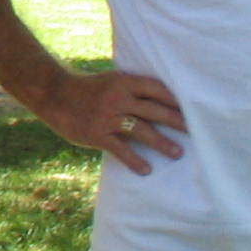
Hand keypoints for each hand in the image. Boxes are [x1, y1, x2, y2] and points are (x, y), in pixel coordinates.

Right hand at [29, 68, 188, 175]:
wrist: (53, 94)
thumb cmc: (86, 89)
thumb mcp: (109, 81)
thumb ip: (131, 89)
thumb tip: (161, 101)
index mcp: (122, 82)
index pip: (156, 89)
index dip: (175, 100)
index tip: (192, 109)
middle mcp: (118, 98)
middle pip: (155, 111)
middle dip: (177, 122)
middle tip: (197, 132)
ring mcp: (107, 117)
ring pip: (142, 131)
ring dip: (162, 143)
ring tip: (178, 153)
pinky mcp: (97, 134)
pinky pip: (120, 149)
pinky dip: (135, 160)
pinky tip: (146, 170)